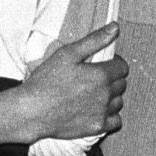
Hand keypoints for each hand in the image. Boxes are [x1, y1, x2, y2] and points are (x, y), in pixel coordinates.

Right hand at [13, 24, 126, 143]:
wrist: (32, 111)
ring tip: (92, 94)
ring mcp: (102, 112)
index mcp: (100, 74)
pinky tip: (96, 110)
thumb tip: (115, 27)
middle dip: (111, 79)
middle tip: (93, 79)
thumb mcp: (67, 53)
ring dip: (111, 97)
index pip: (123, 67)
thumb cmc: (46, 80)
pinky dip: (110, 115)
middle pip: (121, 84)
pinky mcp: (97, 127)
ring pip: (119, 102)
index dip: (113, 63)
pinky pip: (116, 121)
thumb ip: (94, 40)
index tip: (101, 65)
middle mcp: (106, 94)